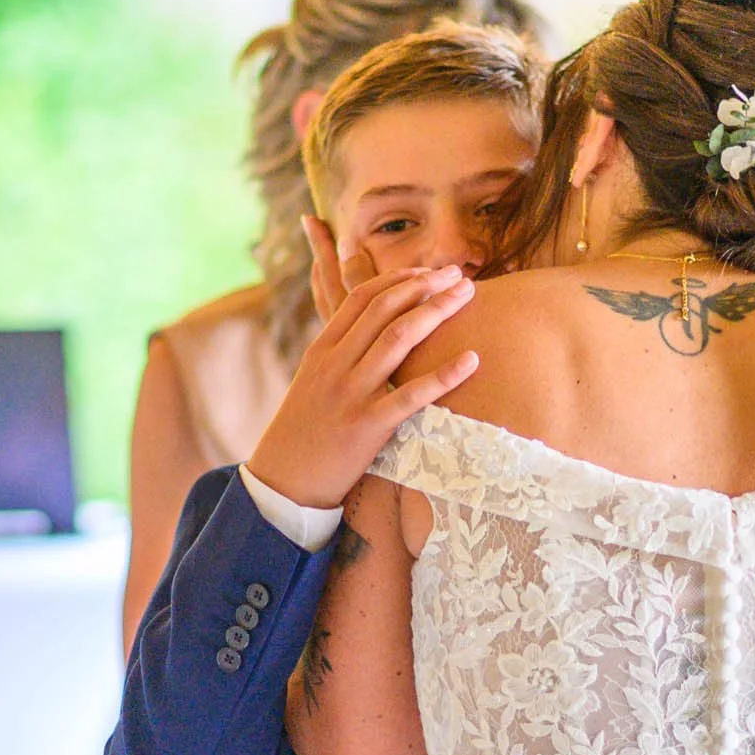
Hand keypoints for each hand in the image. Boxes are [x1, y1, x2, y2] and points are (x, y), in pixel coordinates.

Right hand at [246, 235, 477, 509]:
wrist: (283, 482)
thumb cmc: (303, 433)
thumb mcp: (311, 383)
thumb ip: (336, 355)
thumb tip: (364, 333)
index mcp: (321, 350)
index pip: (361, 298)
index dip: (398, 279)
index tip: (427, 272)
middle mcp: (335, 364)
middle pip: (384, 309)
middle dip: (425, 285)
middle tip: (457, 274)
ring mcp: (350, 393)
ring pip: (398, 339)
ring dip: (437, 311)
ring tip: (467, 296)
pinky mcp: (367, 426)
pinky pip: (412, 396)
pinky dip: (444, 375)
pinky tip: (472, 359)